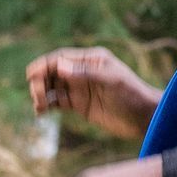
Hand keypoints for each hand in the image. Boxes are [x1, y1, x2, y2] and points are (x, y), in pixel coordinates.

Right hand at [25, 46, 157, 136]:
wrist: (145, 118)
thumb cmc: (132, 95)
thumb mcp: (111, 81)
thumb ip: (86, 74)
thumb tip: (60, 66)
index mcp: (91, 59)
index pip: (61, 58)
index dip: (44, 65)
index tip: (31, 74)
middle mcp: (83, 71)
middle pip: (53, 72)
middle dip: (41, 81)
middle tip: (37, 96)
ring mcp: (80, 88)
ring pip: (52, 87)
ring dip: (41, 94)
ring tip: (38, 106)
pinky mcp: (80, 105)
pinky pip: (57, 102)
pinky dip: (47, 105)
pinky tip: (40, 111)